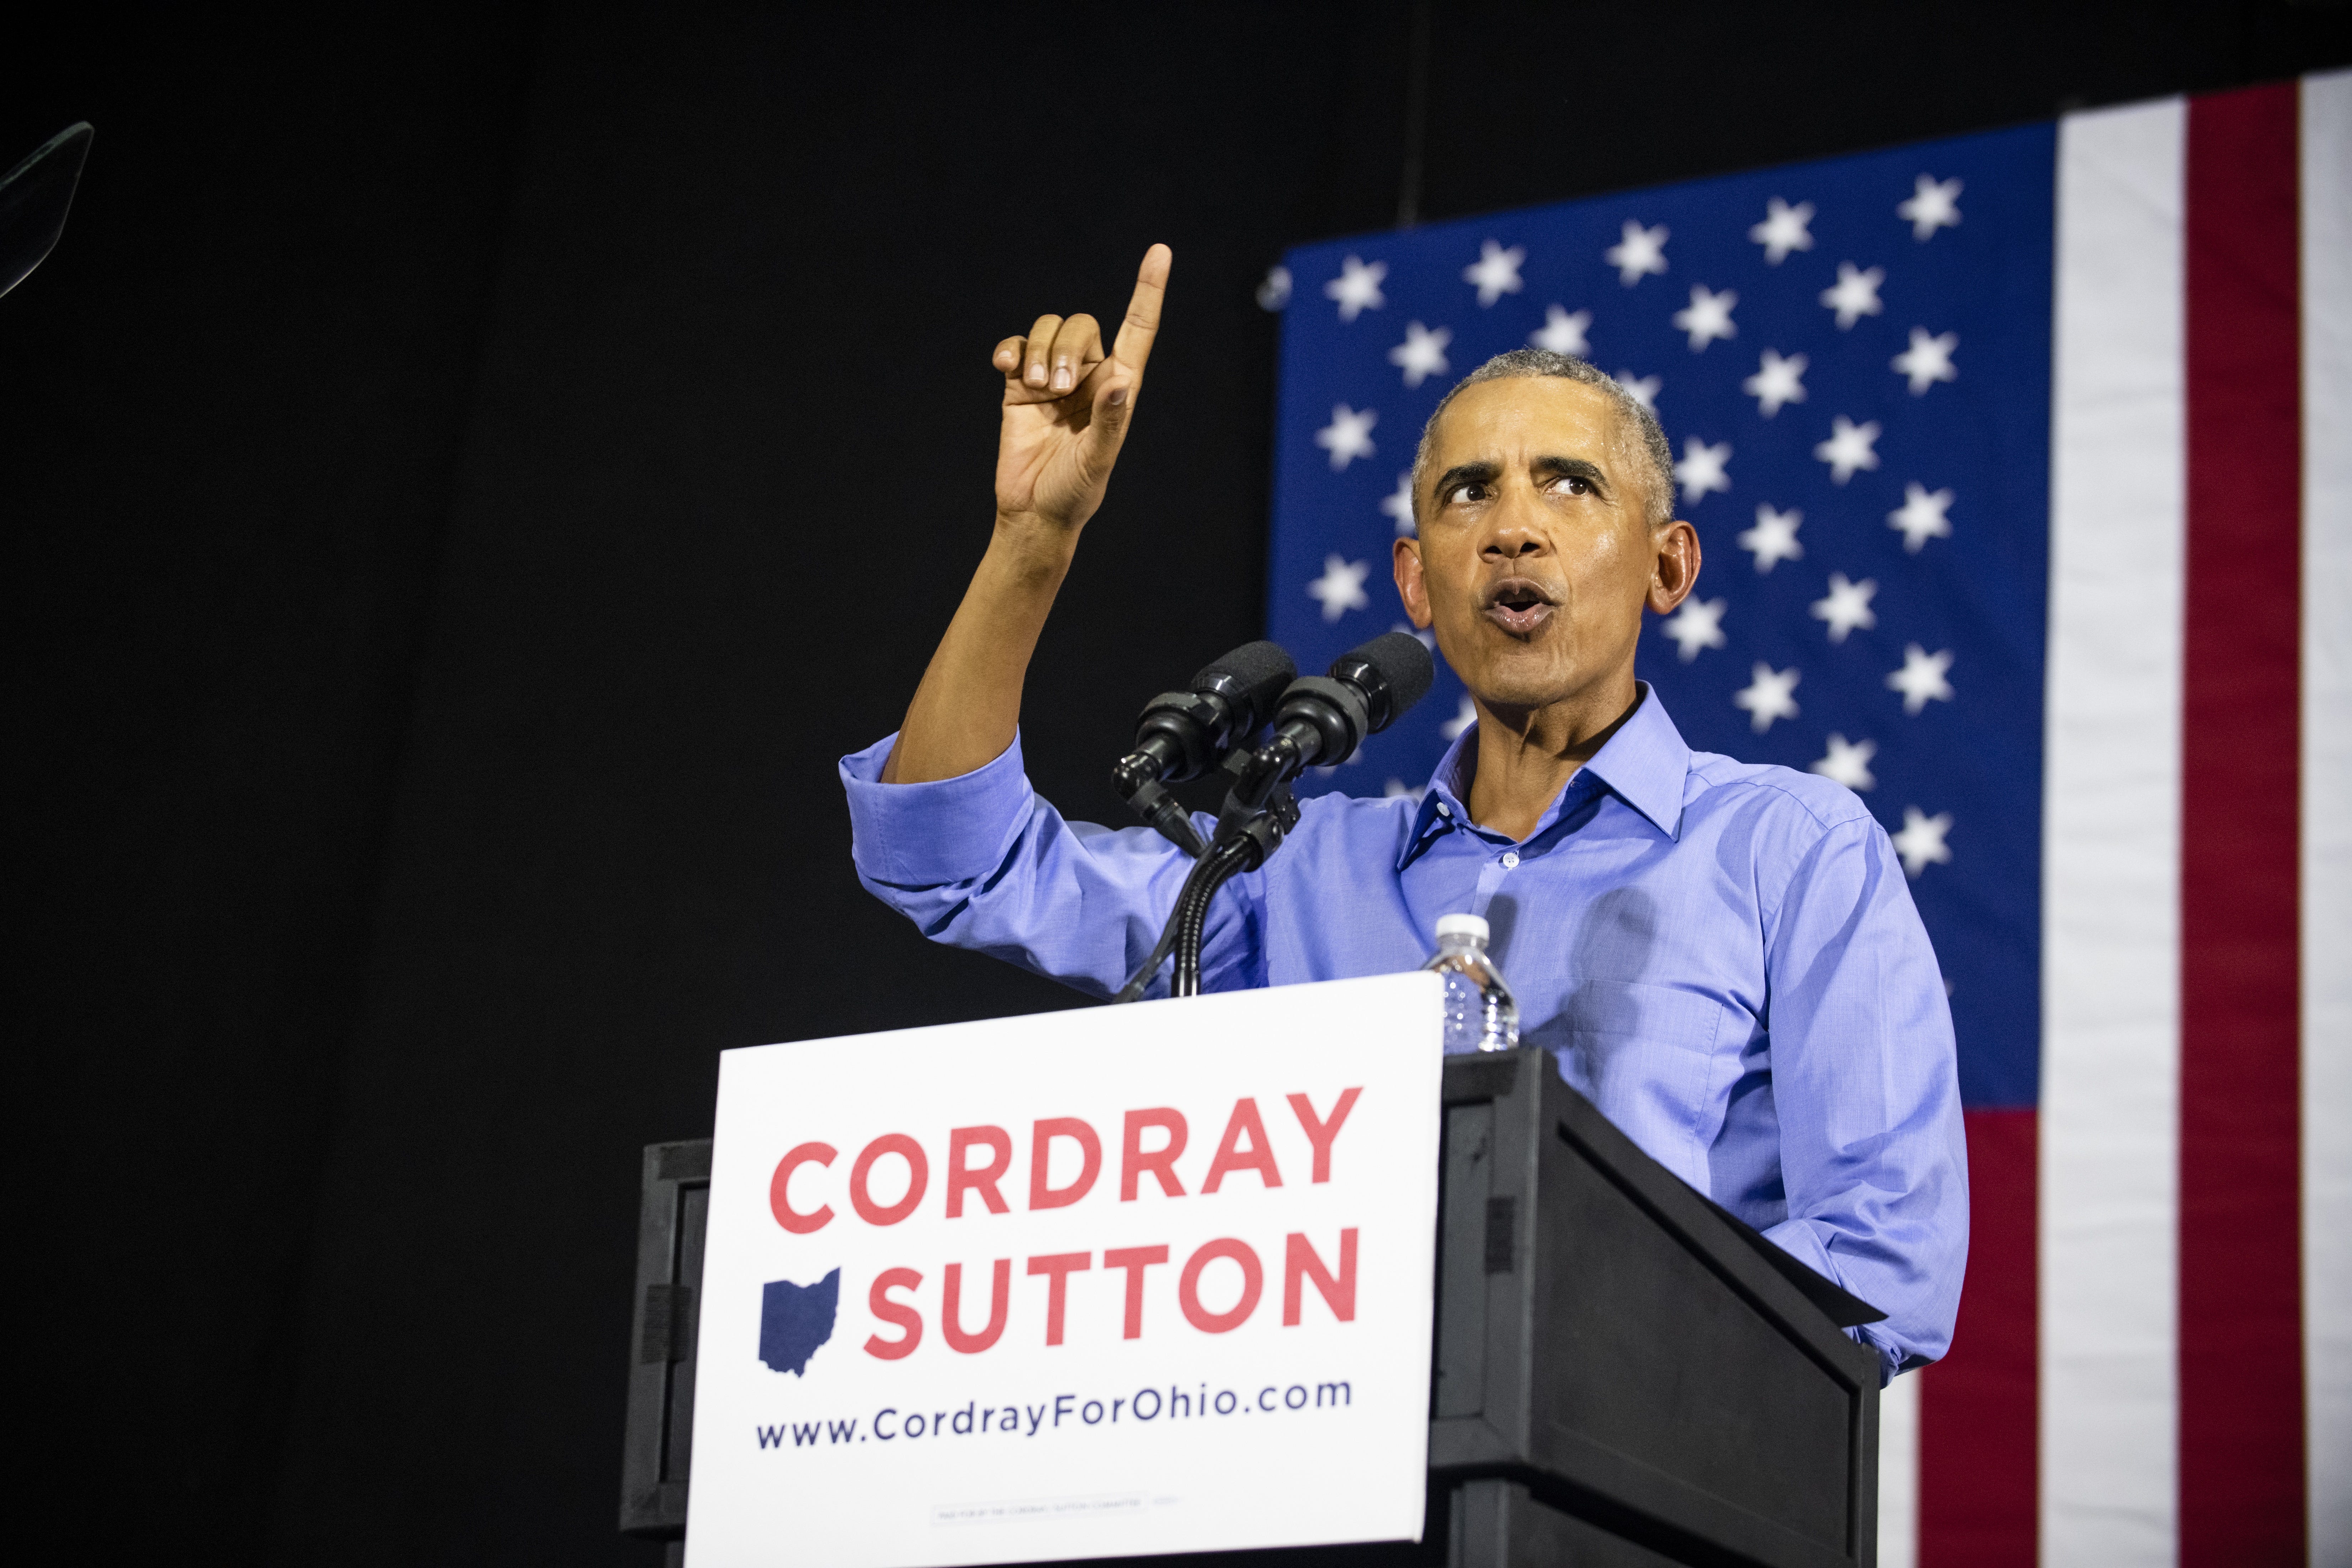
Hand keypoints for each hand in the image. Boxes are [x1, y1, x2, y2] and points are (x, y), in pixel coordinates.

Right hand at [990, 244, 1169, 533]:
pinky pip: (1016, 347)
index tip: (1161, 252)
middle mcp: (1089, 376)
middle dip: (1065, 348)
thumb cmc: (1075, 491)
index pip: (1138, 330)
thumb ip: (1109, 421)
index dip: (1148, 291)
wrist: (1033, 511)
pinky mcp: (1020, 386)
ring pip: (1047, 331)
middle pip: (1080, 326)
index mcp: (1118, 387)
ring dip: (1039, 352)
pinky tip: (1006, 369)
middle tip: (1057, 388)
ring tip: (1037, 390)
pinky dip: (1010, 351)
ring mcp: (1054, 378)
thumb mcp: (1098, 460)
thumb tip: (1119, 383)